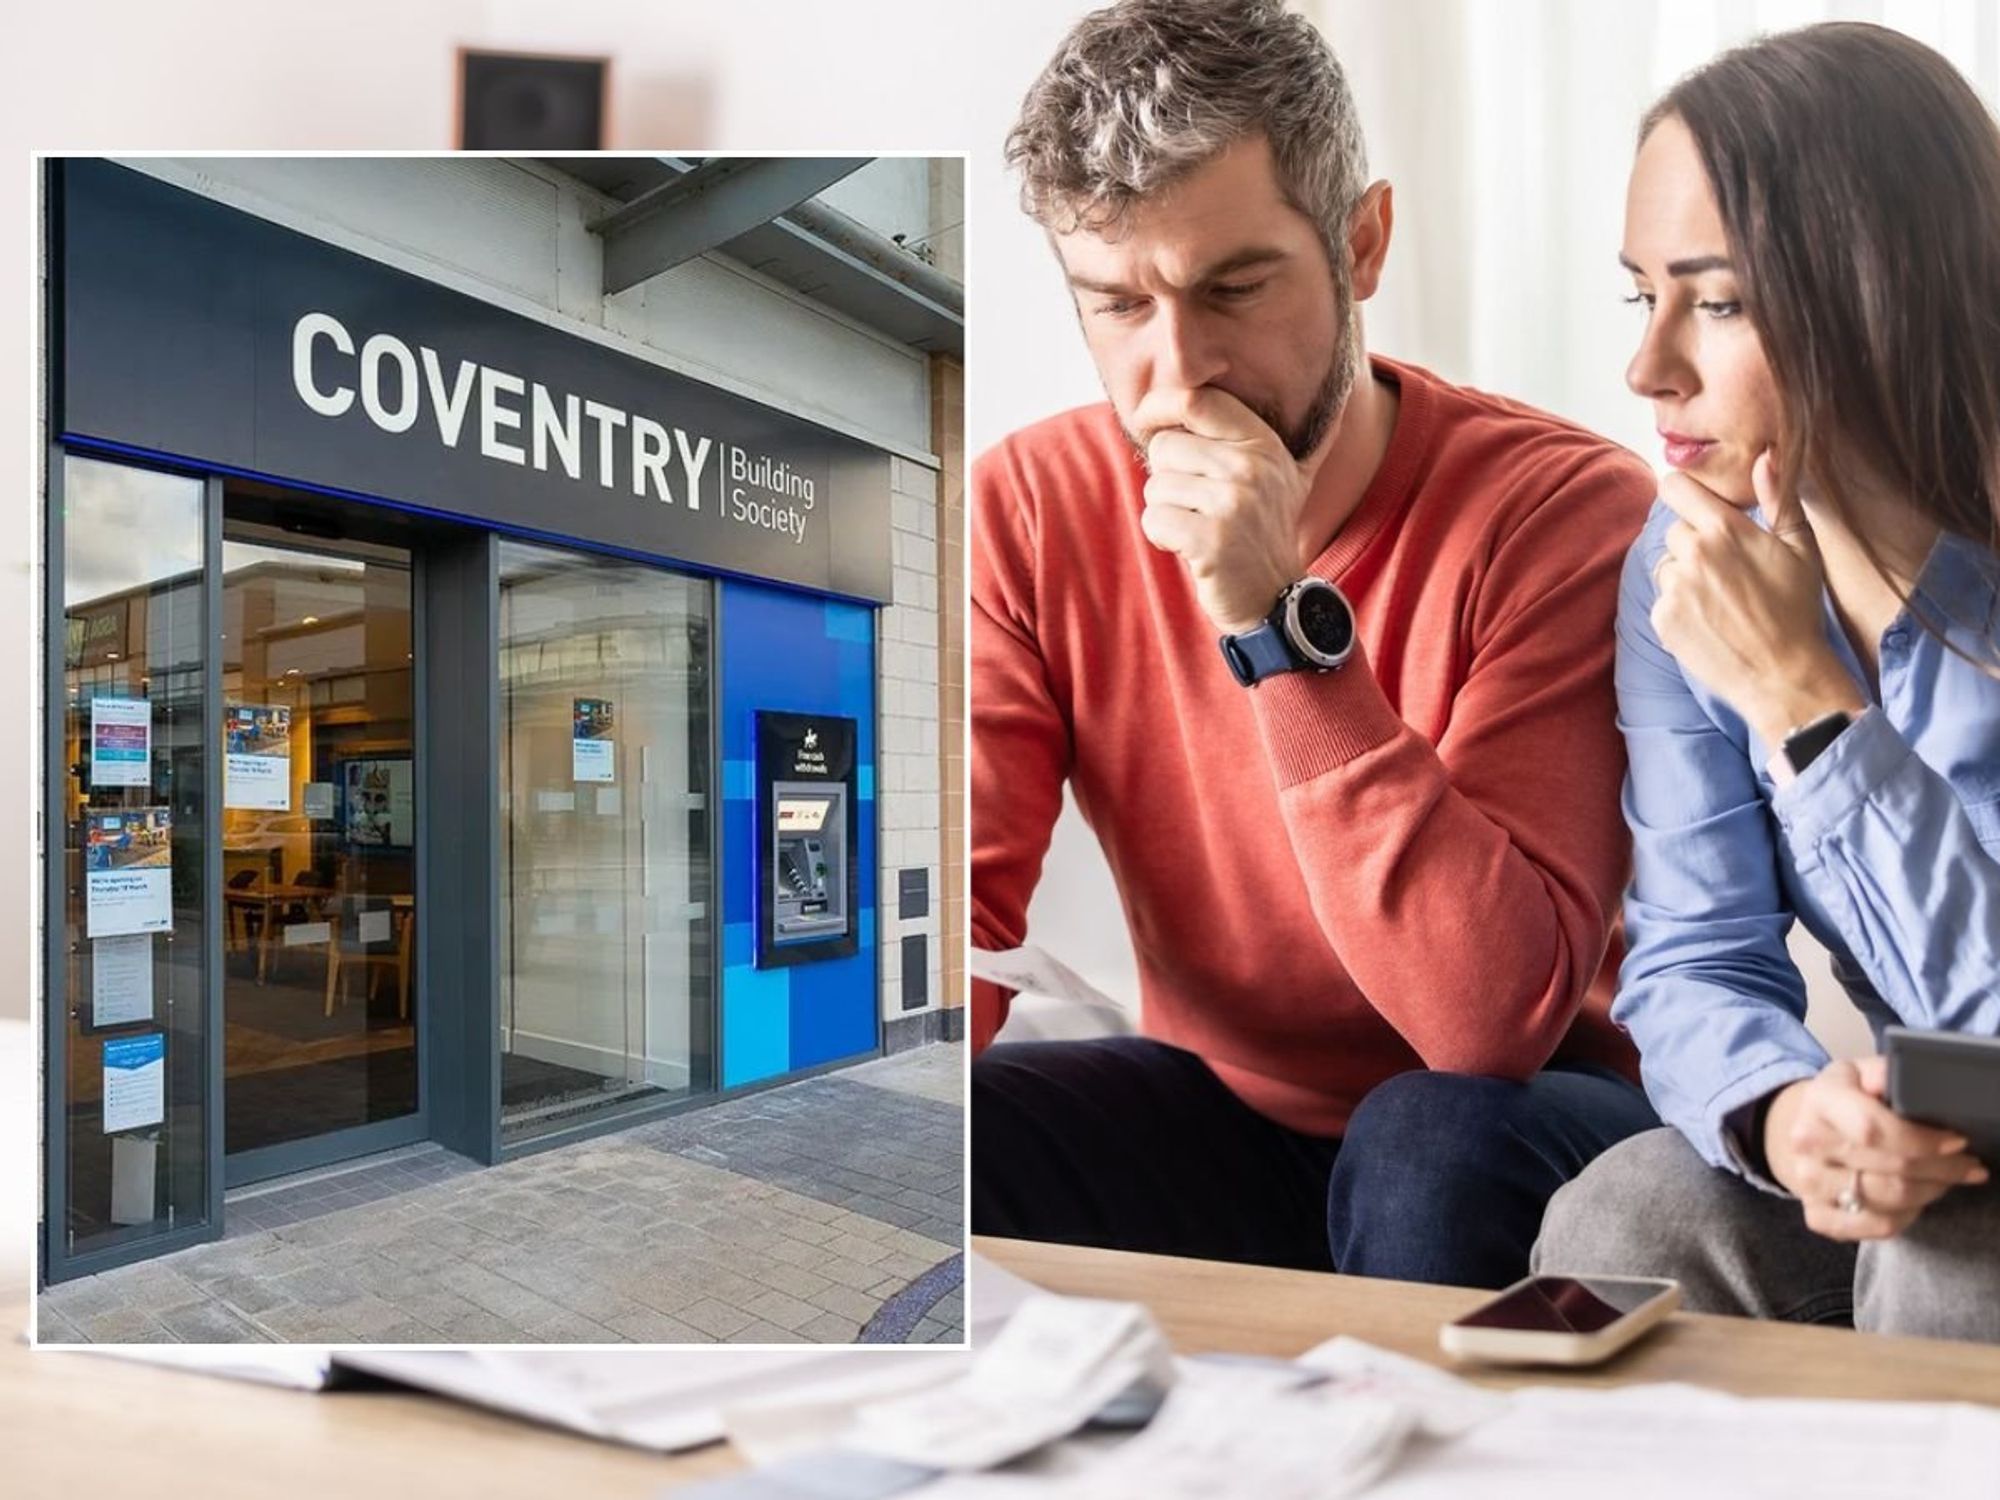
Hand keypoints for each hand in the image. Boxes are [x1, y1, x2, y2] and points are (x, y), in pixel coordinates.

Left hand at [1131, 386, 1323, 633]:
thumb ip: (1308, 441)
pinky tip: (1190, 548)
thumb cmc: (1268, 534)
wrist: (1276, 600)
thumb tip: (1341, 400)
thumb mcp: (1295, 480)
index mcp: (1263, 444)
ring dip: (1165, 511)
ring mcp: (1233, 504)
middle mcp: (1251, 468)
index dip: (1159, 405)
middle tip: (1193, 504)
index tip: (1147, 423)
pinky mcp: (1212, 540)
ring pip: (1156, 485)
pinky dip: (1162, 537)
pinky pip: (1155, 519)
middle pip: (1166, 445)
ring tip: (1198, 528)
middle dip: (1166, 476)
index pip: (1197, 400)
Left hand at [1651, 454, 1863, 744]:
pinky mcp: (1662, 618)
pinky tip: (1710, 622)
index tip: (1693, 504)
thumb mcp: (1801, 548)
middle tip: (1728, 571)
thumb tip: (1764, 455)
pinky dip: (1679, 608)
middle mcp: (1693, 553)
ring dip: (1686, 577)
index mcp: (1724, 528)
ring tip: (1723, 601)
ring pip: (1668, 567)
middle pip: (1675, 531)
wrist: (1782, 673)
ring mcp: (1674, 587)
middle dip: (1695, 544)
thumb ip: (1778, 498)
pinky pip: (1663, 600)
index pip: (1675, 487)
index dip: (1683, 493)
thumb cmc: (1798, 609)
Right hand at [1763, 1057, 1988, 1240]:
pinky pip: (1877, 1226)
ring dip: (1931, 1191)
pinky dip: (1907, 1216)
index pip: (1872, 1130)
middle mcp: (1807, 1144)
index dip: (1922, 1141)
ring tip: (1947, 1178)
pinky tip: (1916, 1199)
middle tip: (1969, 1164)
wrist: (1803, 1132)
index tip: (1957, 1141)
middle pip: (1892, 1170)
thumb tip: (1911, 1079)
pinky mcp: (1816, 1216)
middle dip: (1943, 1169)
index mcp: (1820, 1101)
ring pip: (1891, 1201)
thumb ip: (1886, 1072)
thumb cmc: (1843, 1101)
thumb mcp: (1860, 1073)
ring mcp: (1809, 1184)